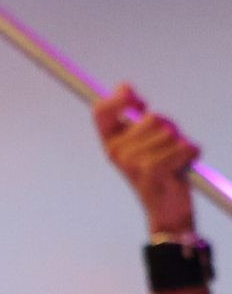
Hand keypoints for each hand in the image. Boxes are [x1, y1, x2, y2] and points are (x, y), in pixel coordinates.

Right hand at [97, 83, 200, 237]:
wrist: (166, 208)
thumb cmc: (158, 170)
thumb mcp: (142, 140)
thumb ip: (133, 115)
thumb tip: (123, 86)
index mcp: (110, 142)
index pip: (102, 110)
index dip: (122, 98)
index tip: (139, 102)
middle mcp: (115, 152)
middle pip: (152, 118)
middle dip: (170, 128)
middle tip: (167, 148)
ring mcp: (131, 163)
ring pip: (170, 133)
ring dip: (181, 144)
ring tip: (175, 161)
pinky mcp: (152, 172)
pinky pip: (182, 148)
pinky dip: (191, 154)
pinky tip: (184, 166)